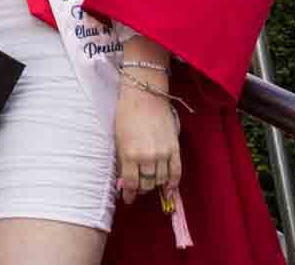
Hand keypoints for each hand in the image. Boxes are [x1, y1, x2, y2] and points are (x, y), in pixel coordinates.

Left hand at [113, 81, 181, 205]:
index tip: (127, 199)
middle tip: (138, 189)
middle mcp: (147, 156)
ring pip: (161, 180)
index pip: (131, 183)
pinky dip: (173, 182)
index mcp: (129, 154)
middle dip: (141, 189)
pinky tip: (169, 187)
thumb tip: (123, 180)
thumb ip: (122, 160)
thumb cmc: (126, 114)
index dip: (129, 194)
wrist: (144, 95)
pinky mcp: (174, 148)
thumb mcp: (118, 139)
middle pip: (146, 184)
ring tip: (150, 184)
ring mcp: (163, 153)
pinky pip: (176, 172)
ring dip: (155, 185)